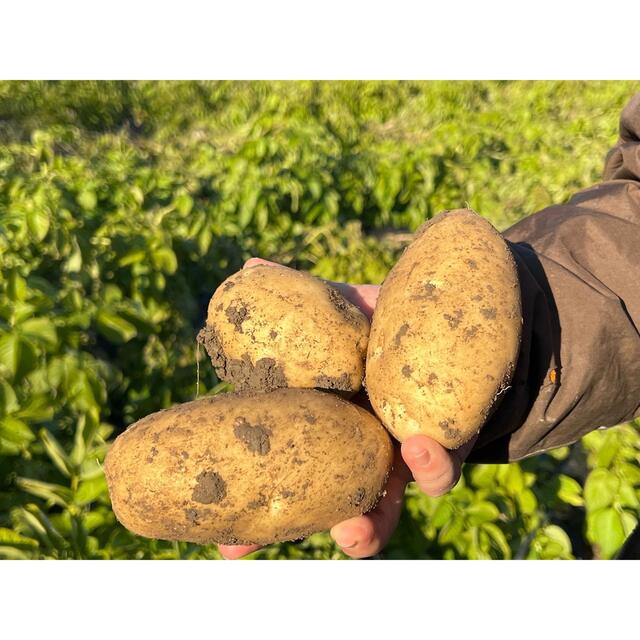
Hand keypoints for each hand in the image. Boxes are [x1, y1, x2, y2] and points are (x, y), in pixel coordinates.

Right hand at [217, 258, 475, 559]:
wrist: (462, 317)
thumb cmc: (392, 321)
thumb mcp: (345, 311)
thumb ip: (304, 301)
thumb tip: (248, 269)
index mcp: (327, 426)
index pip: (286, 474)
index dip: (252, 516)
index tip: (223, 546)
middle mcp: (363, 451)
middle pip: (331, 507)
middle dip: (298, 533)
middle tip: (269, 547)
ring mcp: (404, 455)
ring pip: (386, 506)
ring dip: (370, 525)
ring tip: (352, 532)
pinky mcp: (452, 443)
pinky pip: (441, 464)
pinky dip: (431, 462)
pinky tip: (419, 448)